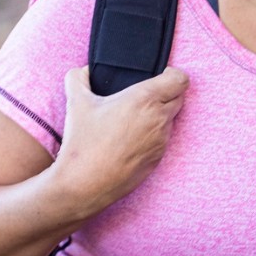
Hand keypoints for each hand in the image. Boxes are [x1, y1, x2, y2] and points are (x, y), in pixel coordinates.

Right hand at [49, 65, 189, 214]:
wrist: (85, 183)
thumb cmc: (83, 143)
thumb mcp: (75, 103)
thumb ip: (78, 78)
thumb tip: (84, 72)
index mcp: (144, 100)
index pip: (180, 79)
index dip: (172, 74)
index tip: (159, 75)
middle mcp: (159, 119)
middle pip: (179, 97)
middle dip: (166, 93)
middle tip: (143, 95)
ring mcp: (161, 141)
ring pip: (171, 119)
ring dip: (159, 114)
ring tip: (133, 118)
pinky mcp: (158, 159)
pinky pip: (162, 139)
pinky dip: (152, 134)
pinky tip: (130, 138)